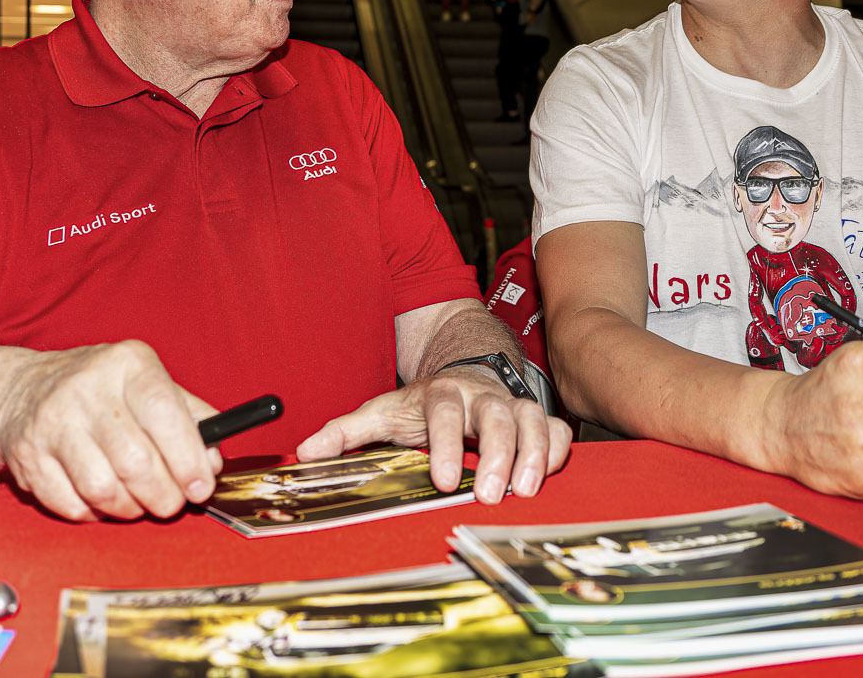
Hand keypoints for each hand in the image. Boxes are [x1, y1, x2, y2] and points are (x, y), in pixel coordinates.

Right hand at [0, 340, 222, 521]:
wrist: (22, 388)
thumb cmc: (102, 390)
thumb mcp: (149, 382)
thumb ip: (190, 417)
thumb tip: (212, 461)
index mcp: (127, 364)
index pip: (164, 413)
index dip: (188, 458)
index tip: (202, 486)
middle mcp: (86, 388)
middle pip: (135, 461)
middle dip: (163, 495)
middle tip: (171, 503)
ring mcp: (52, 421)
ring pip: (102, 489)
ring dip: (129, 508)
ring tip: (137, 502)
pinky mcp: (27, 456)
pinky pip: (71, 505)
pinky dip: (94, 513)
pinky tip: (101, 499)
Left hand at [295, 367, 571, 503]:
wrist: (466, 369)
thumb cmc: (424, 401)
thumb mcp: (383, 411)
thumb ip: (346, 432)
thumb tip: (305, 453)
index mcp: (442, 394)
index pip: (444, 414)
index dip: (444, 445)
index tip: (442, 480)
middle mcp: (481, 396)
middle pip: (495, 416)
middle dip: (496, 454)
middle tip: (489, 494)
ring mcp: (512, 405)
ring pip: (531, 420)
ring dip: (532, 454)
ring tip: (525, 490)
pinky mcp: (535, 417)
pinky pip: (556, 428)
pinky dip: (556, 449)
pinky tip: (547, 475)